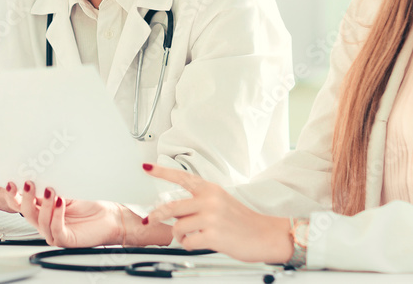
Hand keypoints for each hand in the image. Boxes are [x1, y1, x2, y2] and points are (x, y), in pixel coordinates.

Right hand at [12, 181, 123, 246]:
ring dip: (45, 204)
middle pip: (26, 213)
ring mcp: (53, 233)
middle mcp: (44, 223)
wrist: (108, 218)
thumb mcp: (66, 191)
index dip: (13, 196)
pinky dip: (56, 215)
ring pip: (40, 221)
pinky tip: (61, 202)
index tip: (11, 183)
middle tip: (29, 184)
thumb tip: (37, 173)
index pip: (21, 205)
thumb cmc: (89, 206)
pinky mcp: (65, 240)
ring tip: (51, 190)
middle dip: (26, 198)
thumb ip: (50, 188)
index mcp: (41, 210)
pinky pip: (56, 229)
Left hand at [143, 163, 292, 263]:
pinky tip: (199, 243)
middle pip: (171, 206)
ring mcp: (211, 218)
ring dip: (180, 235)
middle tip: (150, 219)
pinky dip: (189, 245)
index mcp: (211, 189)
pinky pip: (187, 242)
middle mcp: (209, 200)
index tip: (146, 167)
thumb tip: (174, 212)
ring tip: (190, 236)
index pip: (182, 177)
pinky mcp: (212, 235)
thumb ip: (199, 203)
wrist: (266, 235)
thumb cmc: (244, 221)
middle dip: (157, 215)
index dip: (161, 172)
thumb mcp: (221, 202)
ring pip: (178, 227)